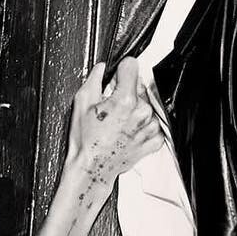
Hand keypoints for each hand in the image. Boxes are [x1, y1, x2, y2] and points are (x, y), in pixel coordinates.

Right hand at [67, 57, 163, 196]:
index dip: (121, 69)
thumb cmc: (85, 142)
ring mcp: (150, 127)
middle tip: (112, 106)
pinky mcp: (154, 140)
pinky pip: (154, 122)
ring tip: (119, 120)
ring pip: (148, 103)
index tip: (116, 77)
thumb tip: (101, 68)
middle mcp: (142, 113)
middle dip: (127, 90)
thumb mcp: (82, 103)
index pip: (132, 65)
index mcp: (125, 100)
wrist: (91, 169)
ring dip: (136, 107)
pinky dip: (143, 123)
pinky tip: (128, 129)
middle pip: (140, 85)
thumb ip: (94, 79)